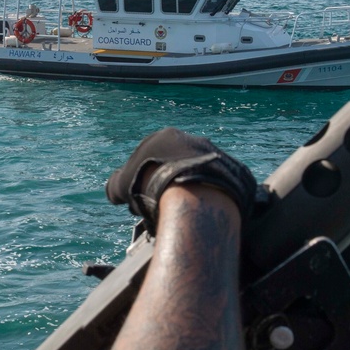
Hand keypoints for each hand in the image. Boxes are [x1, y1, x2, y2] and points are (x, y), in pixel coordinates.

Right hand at [105, 127, 257, 233]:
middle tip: (164, 206)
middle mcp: (194, 140)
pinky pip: (222, 185)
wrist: (193, 195)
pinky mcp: (236, 171)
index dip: (145, 180)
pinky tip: (206, 211)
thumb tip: (112, 191)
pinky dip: (213, 196)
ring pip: (201, 173)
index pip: (152, 157)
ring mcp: (218, 154)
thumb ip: (115, 185)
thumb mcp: (121, 186)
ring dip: (193, 189)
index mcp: (166, 137)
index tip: (145, 199)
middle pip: (178, 163)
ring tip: (187, 212)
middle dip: (170, 182)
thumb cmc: (153, 187)